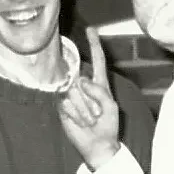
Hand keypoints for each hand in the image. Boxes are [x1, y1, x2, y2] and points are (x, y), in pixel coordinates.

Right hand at [57, 30, 121, 169]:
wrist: (96, 144)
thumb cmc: (108, 125)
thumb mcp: (110, 106)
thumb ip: (98, 91)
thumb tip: (80, 81)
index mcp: (100, 83)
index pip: (98, 60)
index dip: (94, 44)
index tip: (91, 29)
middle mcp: (84, 86)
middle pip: (82, 80)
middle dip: (90, 100)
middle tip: (97, 116)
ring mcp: (72, 95)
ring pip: (75, 94)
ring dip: (84, 110)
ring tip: (89, 120)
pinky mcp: (62, 105)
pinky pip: (68, 104)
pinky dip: (76, 115)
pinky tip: (80, 122)